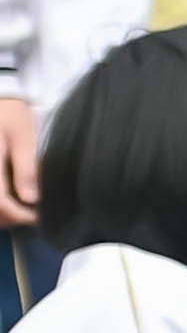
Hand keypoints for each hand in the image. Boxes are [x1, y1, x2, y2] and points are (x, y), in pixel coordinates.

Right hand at [0, 97, 34, 226]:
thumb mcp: (22, 136)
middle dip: (9, 218)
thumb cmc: (8, 113)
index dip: (19, 215)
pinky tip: (7, 200)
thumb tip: (32, 199)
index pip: (0, 202)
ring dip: (0, 214)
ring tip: (19, 210)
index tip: (37, 216)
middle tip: (30, 215)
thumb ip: (26, 168)